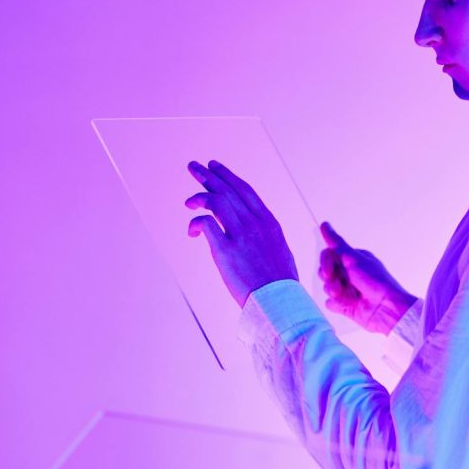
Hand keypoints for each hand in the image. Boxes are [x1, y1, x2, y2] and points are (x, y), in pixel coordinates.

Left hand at [185, 160, 298, 306]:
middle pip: (227, 190)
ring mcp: (240, 235)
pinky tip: (192, 231)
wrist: (279, 301)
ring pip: (216, 201)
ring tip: (188, 201)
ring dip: (198, 196)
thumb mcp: (280, 250)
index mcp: (268, 222)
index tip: (215, 167)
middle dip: (209, 176)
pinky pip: (205, 223)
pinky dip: (195, 223)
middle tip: (194, 167)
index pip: (245, 190)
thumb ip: (266, 237)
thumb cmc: (280, 283)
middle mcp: (254, 223)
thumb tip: (257, 234)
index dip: (228, 176)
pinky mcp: (225, 250)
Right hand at [319, 222, 416, 334]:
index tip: (329, 270)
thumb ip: (337, 243)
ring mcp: (346, 289)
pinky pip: (330, 303)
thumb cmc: (374, 281)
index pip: (329, 255)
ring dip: (334, 291)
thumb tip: (325, 225)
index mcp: (352, 259)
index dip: (325, 263)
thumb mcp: (354, 258)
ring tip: (348, 296)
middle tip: (340, 284)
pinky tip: (348, 304)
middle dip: (330, 279)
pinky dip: (336, 304)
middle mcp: (349, 273)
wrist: (385, 308)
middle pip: (324, 271)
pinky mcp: (345, 305)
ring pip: (326, 287)